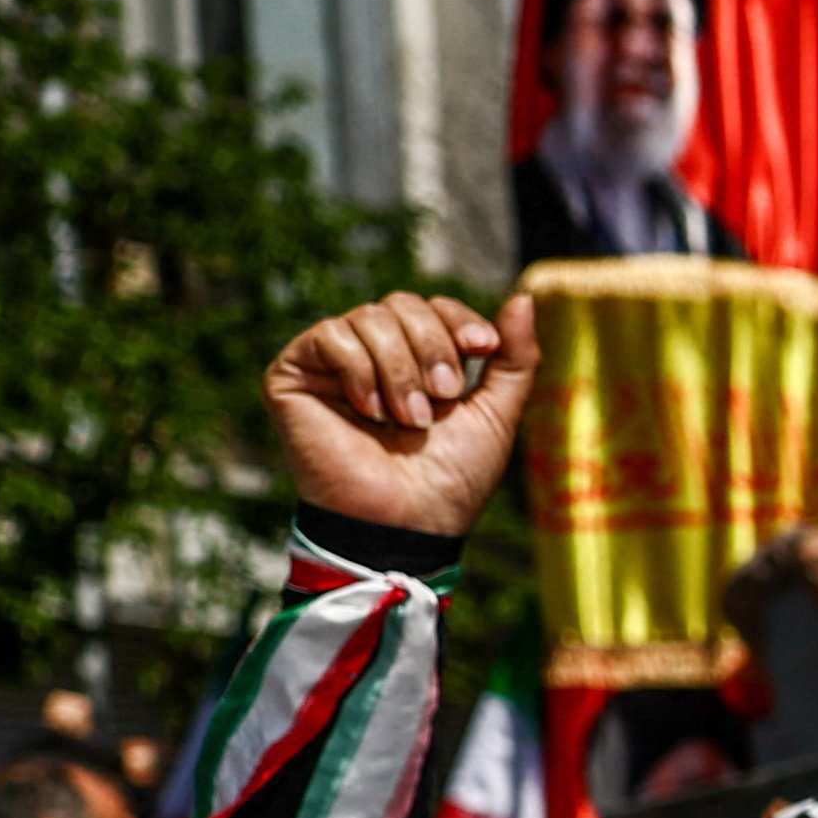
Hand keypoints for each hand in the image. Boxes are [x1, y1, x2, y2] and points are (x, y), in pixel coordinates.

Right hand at [265, 290, 537, 538]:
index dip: (459, 320)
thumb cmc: (452, 478)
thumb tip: (525, 296)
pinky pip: (329, 336)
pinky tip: (370, 413)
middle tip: (442, 398)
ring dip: (400, 369)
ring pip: (368, 317)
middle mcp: (371, 356)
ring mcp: (330, 365)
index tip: (483, 349)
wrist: (409, 522)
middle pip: (401, 303)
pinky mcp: (292, 377)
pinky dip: (360, 372)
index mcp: (415, 361)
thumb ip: (515, 357)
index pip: (432, 306)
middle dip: (432, 347)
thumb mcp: (497, 412)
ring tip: (408, 419)